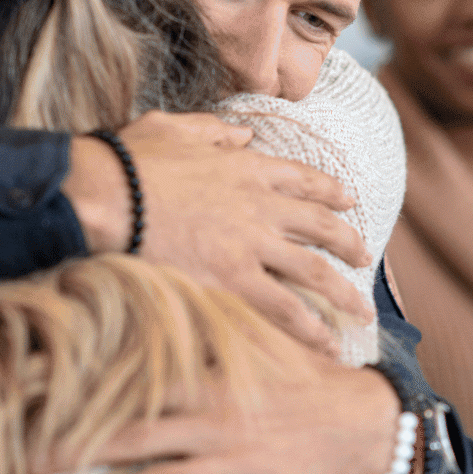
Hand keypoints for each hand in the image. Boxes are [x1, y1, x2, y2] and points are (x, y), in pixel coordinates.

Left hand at [49, 354, 400, 473]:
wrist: (373, 422)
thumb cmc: (312, 382)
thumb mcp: (265, 345)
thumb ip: (216, 328)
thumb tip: (169, 295)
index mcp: (211, 384)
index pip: (135, 381)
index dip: (85, 383)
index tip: (33, 386)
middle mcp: (217, 424)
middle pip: (134, 436)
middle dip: (76, 447)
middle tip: (24, 460)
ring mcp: (239, 466)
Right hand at [63, 111, 373, 356]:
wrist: (107, 195)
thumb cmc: (129, 163)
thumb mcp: (175, 128)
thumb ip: (215, 131)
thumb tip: (244, 132)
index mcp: (247, 167)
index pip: (303, 179)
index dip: (330, 191)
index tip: (349, 201)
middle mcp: (261, 206)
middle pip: (321, 227)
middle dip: (349, 243)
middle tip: (365, 257)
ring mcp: (251, 245)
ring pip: (315, 272)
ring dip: (345, 295)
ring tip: (363, 314)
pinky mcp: (234, 281)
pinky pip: (285, 310)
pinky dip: (312, 329)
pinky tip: (329, 345)